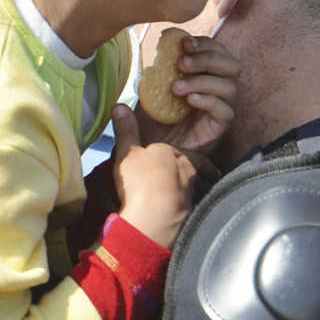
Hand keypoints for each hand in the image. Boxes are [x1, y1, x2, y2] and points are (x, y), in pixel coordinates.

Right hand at [109, 105, 213, 249]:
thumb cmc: (141, 179)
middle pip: (196, 164)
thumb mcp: (127, 152)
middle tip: (201, 168)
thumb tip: (119, 105)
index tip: (178, 151)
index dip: (177, 150)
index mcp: (171, 151)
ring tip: (188, 189)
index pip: (179, 148)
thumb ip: (125, 130)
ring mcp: (190, 189)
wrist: (156, 213)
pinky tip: (180, 209)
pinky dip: (187, 203)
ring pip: (197, 183)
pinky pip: (190, 203)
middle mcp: (186, 168)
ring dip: (195, 185)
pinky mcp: (189, 210)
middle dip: (197, 165)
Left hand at [145, 33, 239, 152]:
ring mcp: (220, 110)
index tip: (184, 42)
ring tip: (176, 87)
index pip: (218, 53)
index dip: (206, 44)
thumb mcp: (149, 92)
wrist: (149, 151)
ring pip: (230, 87)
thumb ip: (153, 75)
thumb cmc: (151, 121)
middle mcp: (217, 91)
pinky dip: (209, 101)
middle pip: (232, 66)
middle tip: (182, 63)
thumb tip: (151, 57)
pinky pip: (226, 112)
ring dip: (203, 81)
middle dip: (208, 58)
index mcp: (204, 76)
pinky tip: (190, 100)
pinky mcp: (218, 129)